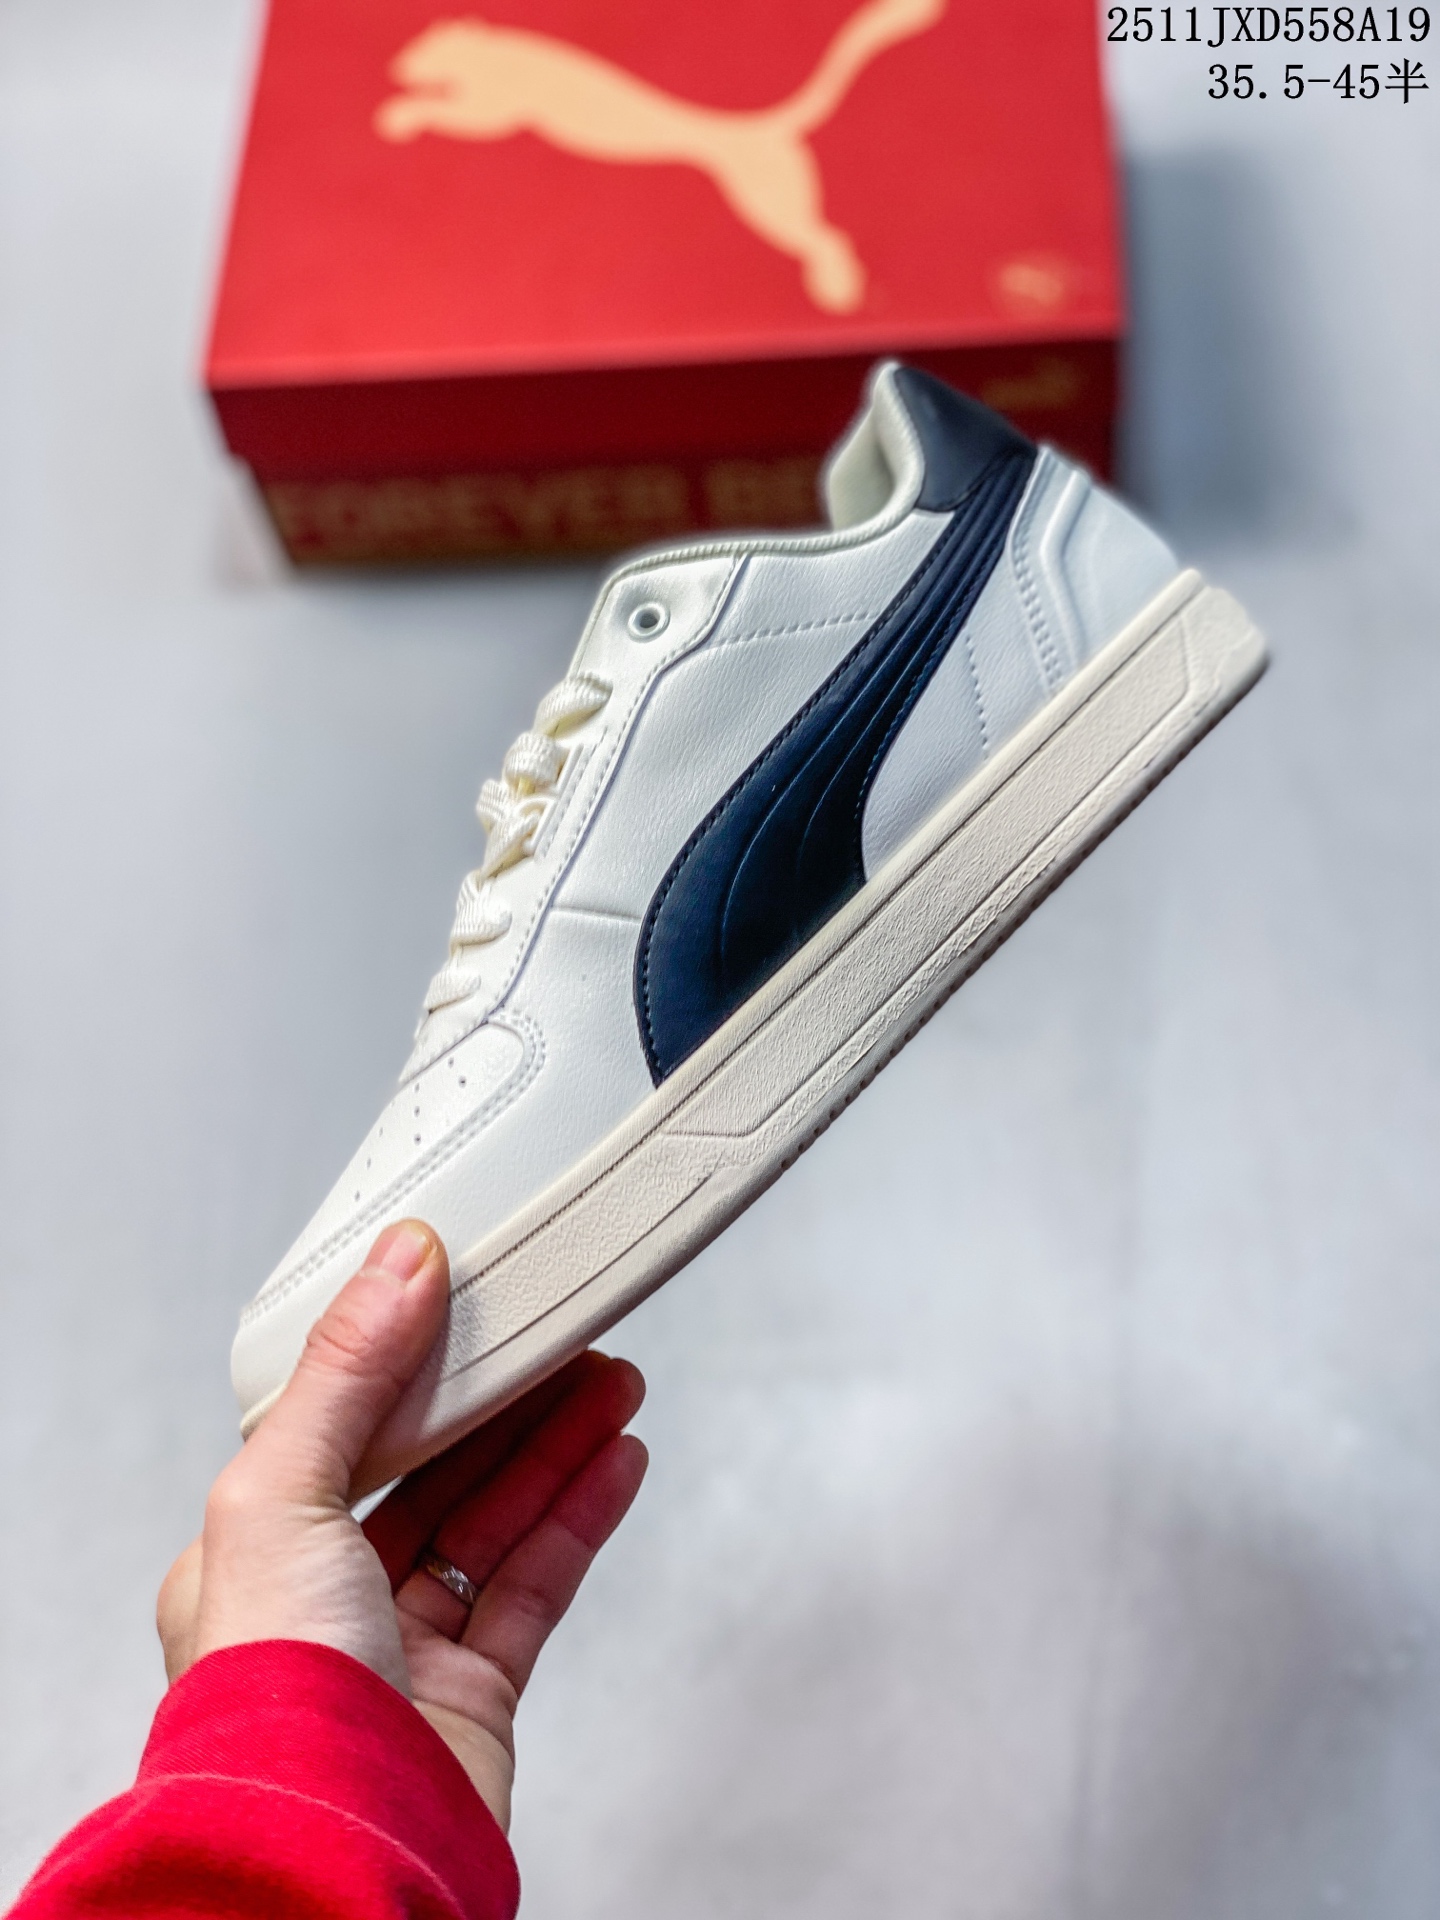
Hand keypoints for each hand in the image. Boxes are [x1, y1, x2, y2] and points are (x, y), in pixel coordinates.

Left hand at [157, 1221, 646, 1827]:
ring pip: (494, 1521)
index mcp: (253, 1550)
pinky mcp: (472, 1697)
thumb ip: (346, 1372)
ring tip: (615, 1383)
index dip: (414, 1362)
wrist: (331, 1849)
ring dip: (557, 1446)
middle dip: (506, 1399)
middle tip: (567, 1336)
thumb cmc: (270, 1696)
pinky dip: (580, 1518)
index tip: (471, 1305)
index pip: (345, 1428)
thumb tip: (397, 1263)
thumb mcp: (280, 1493)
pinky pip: (536, 1585)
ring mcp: (402, 1650)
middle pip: (435, 1470)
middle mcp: (325, 1598)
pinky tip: (616, 1463)